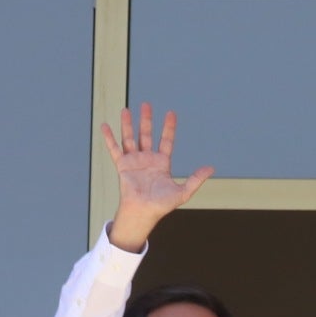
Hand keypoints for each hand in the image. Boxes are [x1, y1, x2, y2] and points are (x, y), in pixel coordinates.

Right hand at [103, 104, 213, 251]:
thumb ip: (196, 179)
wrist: (144, 212)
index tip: (170, 113)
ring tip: (125, 110)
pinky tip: (105, 126)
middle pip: (146, 135)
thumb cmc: (162, 205)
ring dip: (128, 124)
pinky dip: (109, 138)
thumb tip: (211, 168)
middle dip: (146, 120)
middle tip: (146, 104)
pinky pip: (114, 149)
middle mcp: (147, 159)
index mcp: (161, 163)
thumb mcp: (183, 192)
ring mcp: (134, 161)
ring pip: (130, 138)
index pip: (166, 141)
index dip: (168, 127)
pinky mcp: (122, 166)